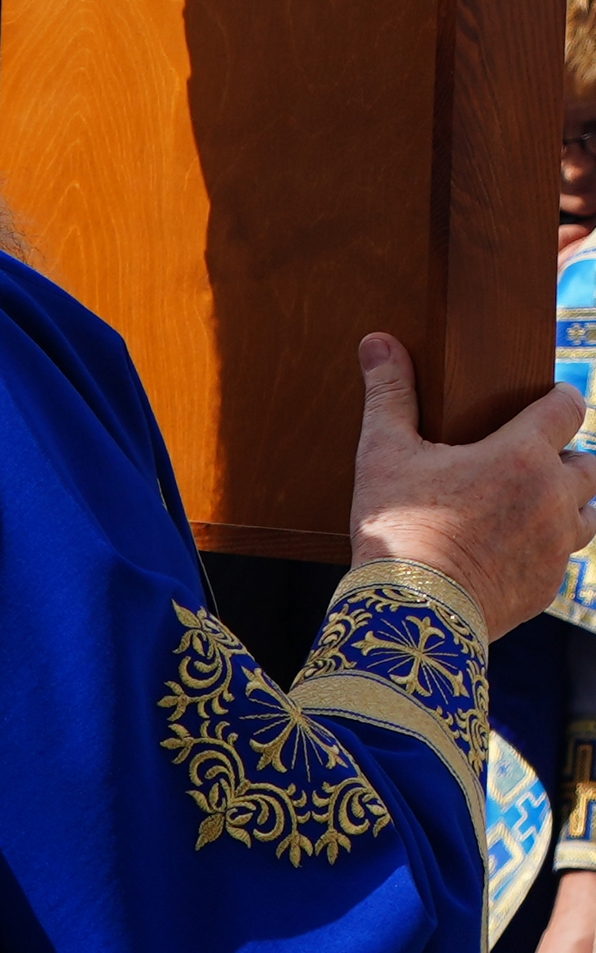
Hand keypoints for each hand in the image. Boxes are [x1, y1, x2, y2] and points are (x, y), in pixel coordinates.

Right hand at [350, 334, 595, 640]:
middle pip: (589, 464)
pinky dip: (547, 547)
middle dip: (565, 455)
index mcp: (522, 456)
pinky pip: (563, 558)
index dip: (560, 397)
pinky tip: (513, 547)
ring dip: (567, 502)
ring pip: (588, 514)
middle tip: (530, 456)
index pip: (567, 408)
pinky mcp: (548, 587)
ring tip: (530, 501)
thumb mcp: (384, 452)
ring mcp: (556, 547)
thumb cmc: (399, 525)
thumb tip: (378, 340)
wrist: (414, 612)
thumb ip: (390, 392)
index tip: (548, 396)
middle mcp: (553, 497)